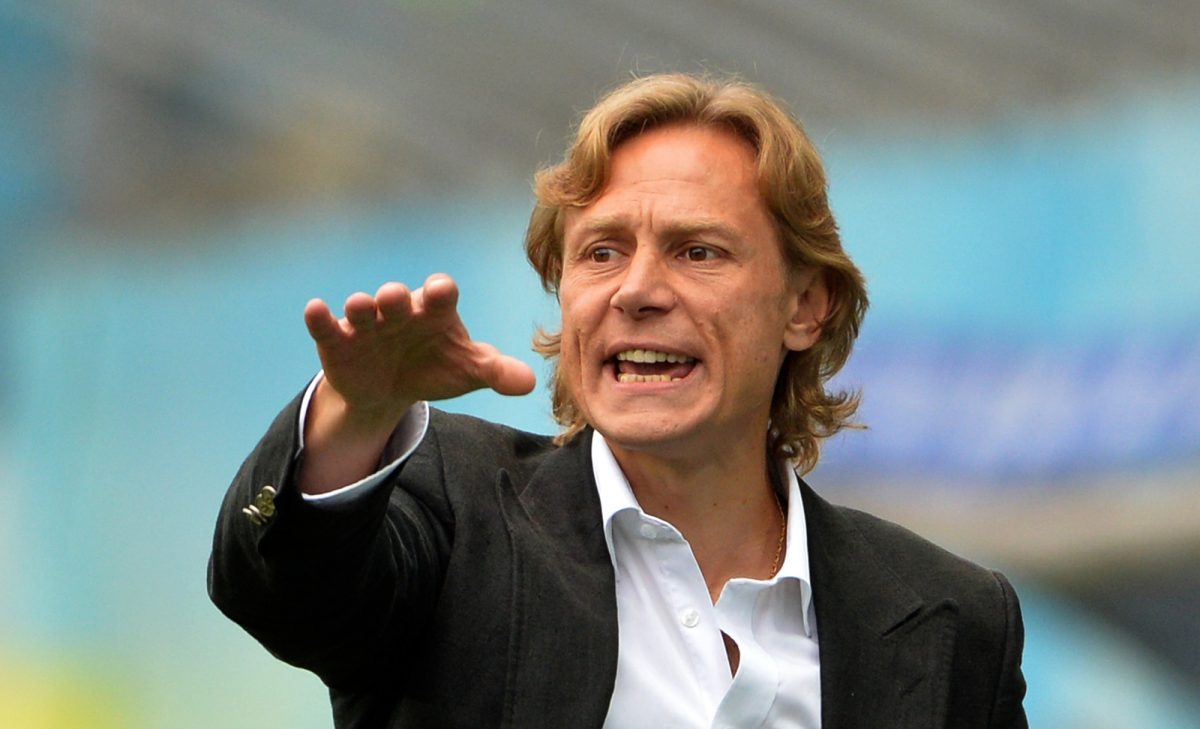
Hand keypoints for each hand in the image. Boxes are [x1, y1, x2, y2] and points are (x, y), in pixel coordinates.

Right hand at [298, 274, 535, 492]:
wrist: (393, 388)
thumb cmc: (437, 366)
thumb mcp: (468, 371)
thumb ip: (497, 372)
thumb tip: (529, 383)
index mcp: (435, 312)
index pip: (440, 294)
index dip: (440, 292)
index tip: (440, 292)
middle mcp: (400, 311)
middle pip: (398, 297)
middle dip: (396, 297)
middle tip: (396, 298)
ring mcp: (368, 324)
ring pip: (363, 308)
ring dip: (361, 305)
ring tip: (361, 305)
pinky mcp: (339, 341)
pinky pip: (327, 326)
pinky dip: (320, 318)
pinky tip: (315, 310)